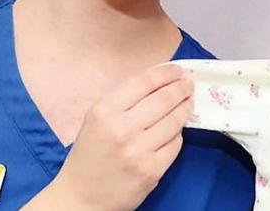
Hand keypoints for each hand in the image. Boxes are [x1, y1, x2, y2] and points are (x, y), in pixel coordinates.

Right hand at [24, 64, 193, 210]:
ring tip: (188, 101)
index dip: (166, 73)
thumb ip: (123, 99)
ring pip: (174, 121)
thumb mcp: (96, 118)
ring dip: (185, 108)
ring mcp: (138, 151)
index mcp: (104, 111)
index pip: (144, 82)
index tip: (177, 70)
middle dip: (181, 88)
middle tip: (188, 84)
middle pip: (164, 99)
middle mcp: (121, 129)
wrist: (81, 198)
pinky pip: (175, 144)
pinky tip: (176, 128)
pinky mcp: (152, 170)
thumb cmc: (89, 154)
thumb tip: (158, 81)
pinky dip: (178, 134)